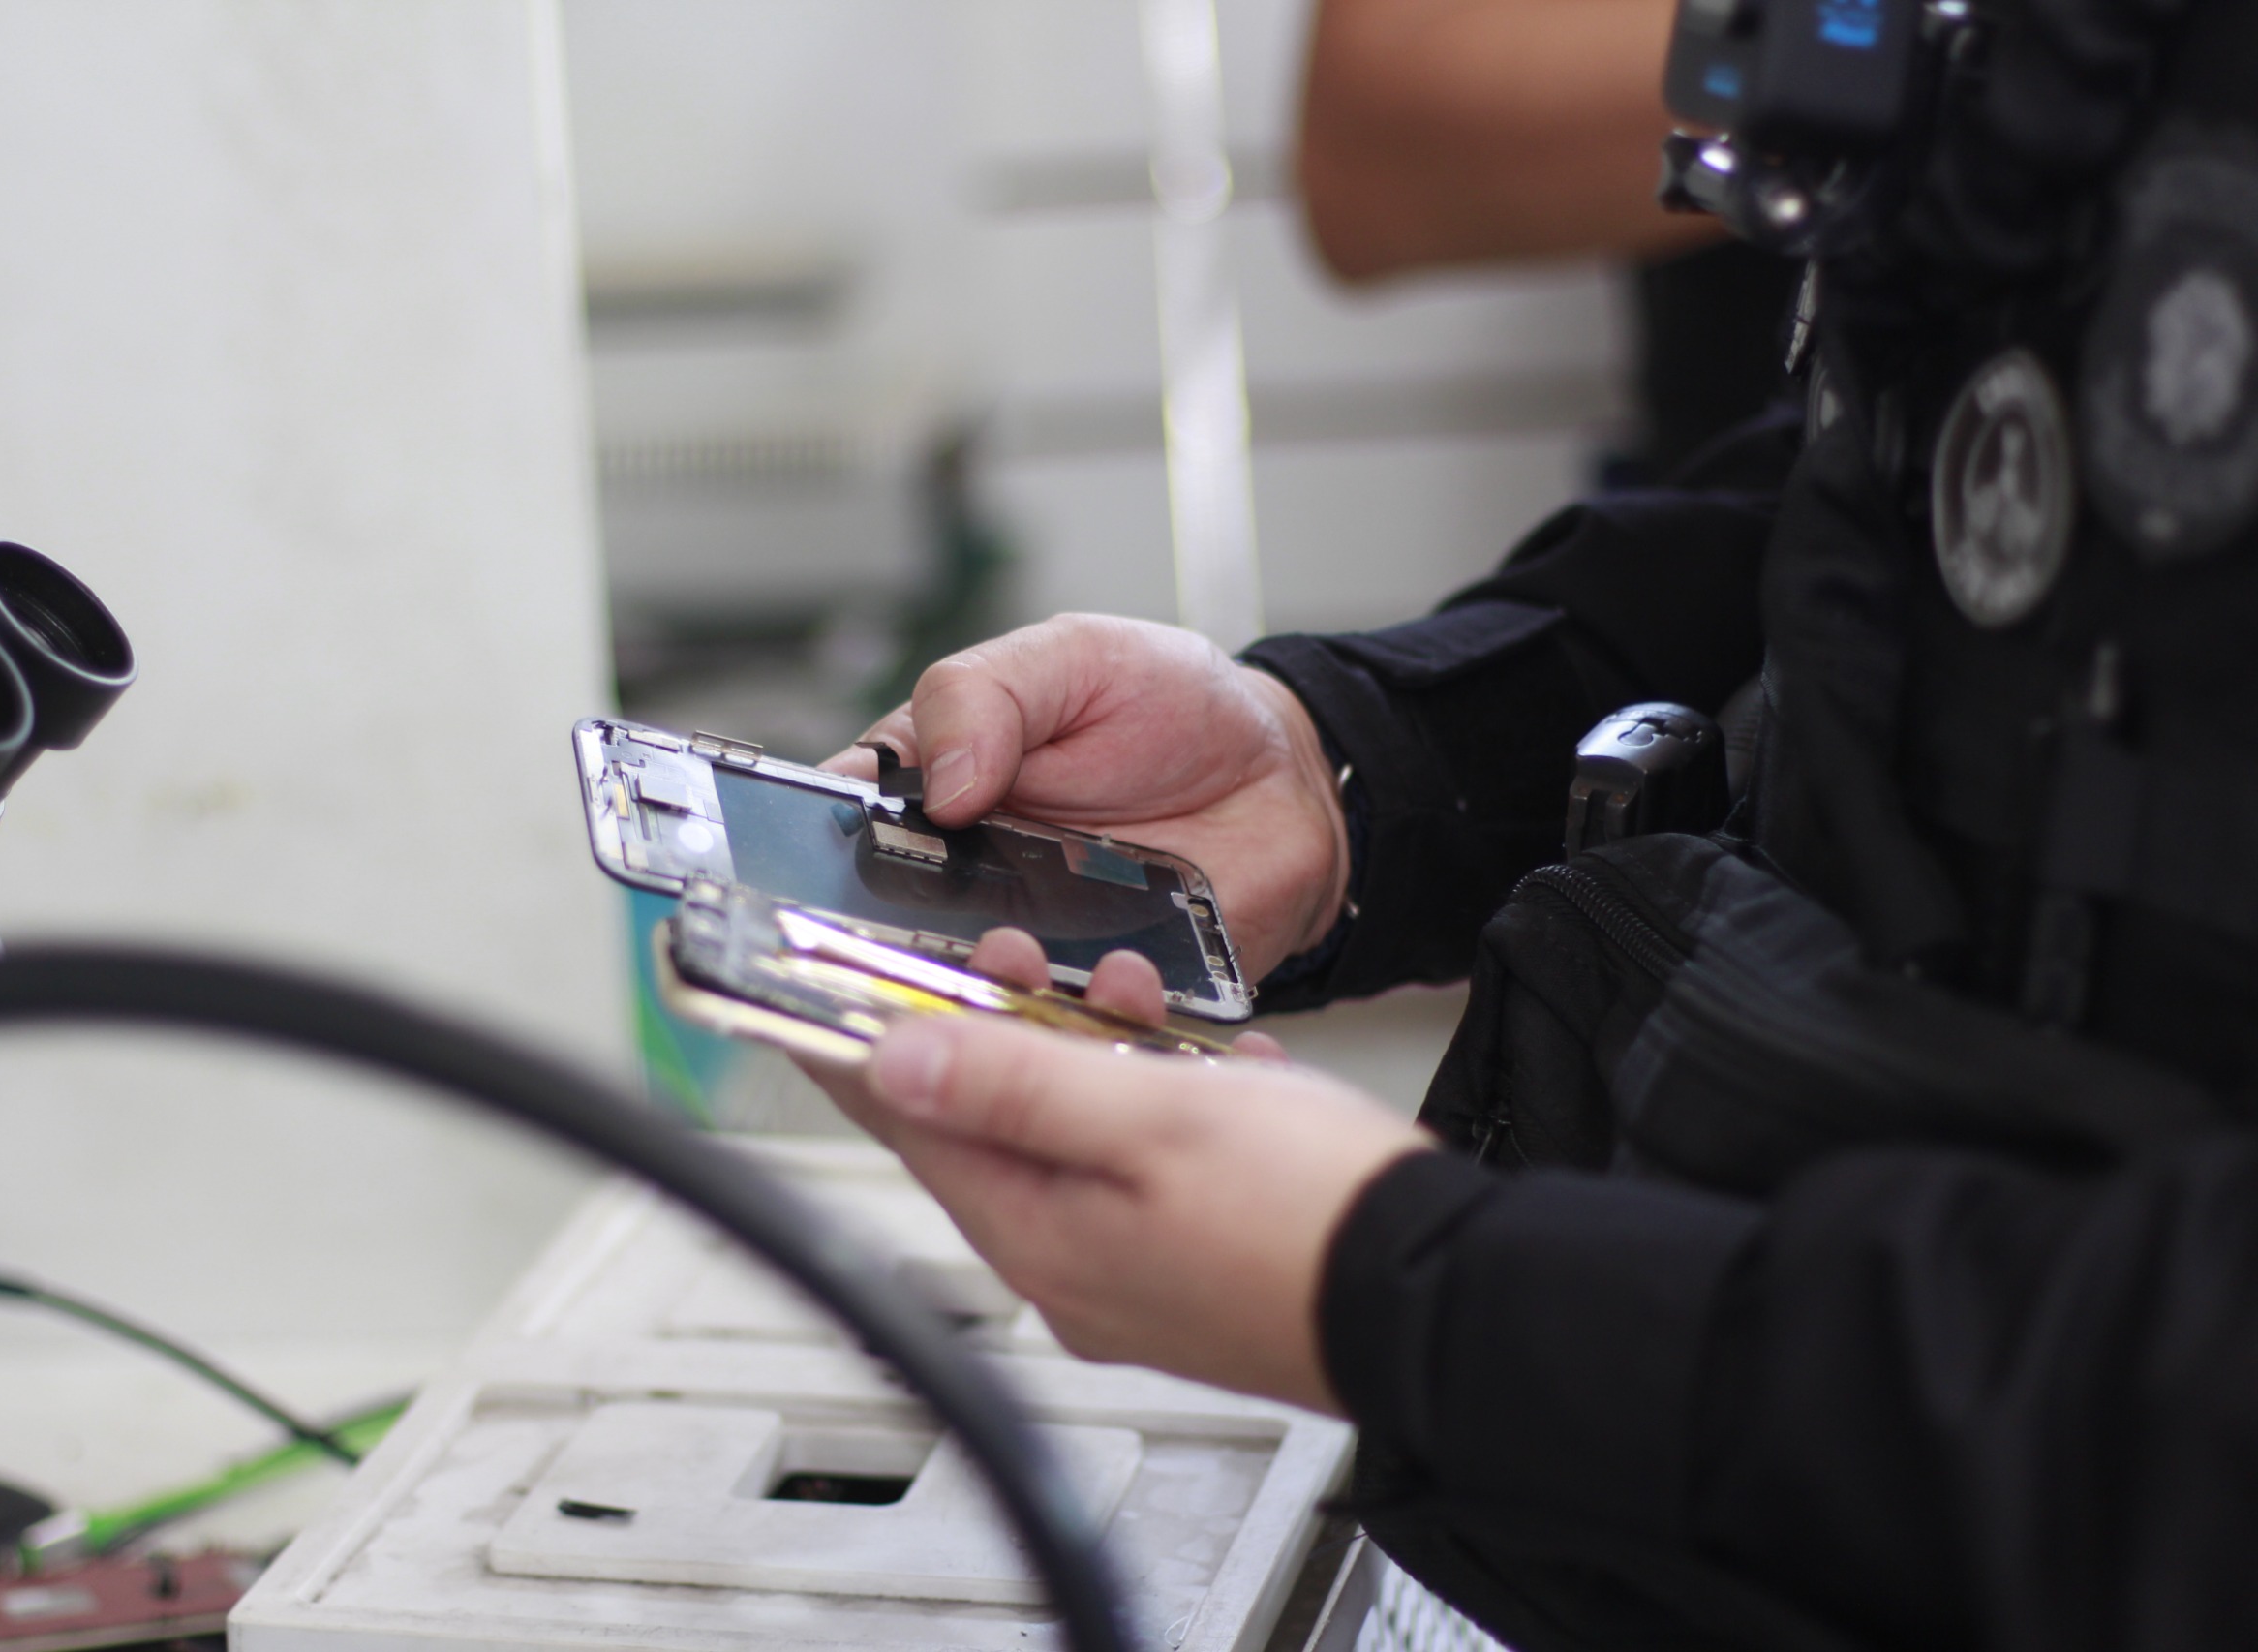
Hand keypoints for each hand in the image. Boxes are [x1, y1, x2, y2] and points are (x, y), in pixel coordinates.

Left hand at [815, 930, 1429, 1412]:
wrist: (1450, 1300)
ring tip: (1141, 1003)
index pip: (912, 1127)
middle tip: (1016, 956)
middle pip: (990, 1128)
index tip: (810, 994)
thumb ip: (1014, 1086)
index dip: (859, 1047)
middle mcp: (1071, 1272)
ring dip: (1096, 1057)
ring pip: (1074, 1141)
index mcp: (1039, 1236)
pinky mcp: (1191, 1272)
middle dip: (1003, 1028)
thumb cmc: (1312, 1216)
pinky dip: (1163, 1109)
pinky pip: (1142, 1172)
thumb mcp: (1148, 1118)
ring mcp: (1132, 1280)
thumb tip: (899, 1065)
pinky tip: (1217, 1078)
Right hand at [826, 614, 1348, 980]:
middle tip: (926, 927)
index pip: (833, 836)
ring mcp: (1027, 945)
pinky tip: (1115, 983)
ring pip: (969, 998)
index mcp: (928, 794)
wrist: (1287, 778)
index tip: (808, 876)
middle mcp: (961, 883)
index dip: (804, 862)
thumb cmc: (1174, 706)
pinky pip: (1070, 1031)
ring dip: (983, 989)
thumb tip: (940, 785)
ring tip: (1019, 953)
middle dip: (887, 951)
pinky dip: (1083, 1020)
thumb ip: (985, 697)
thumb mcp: (1071, 657)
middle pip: (882, 940)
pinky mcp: (1095, 994)